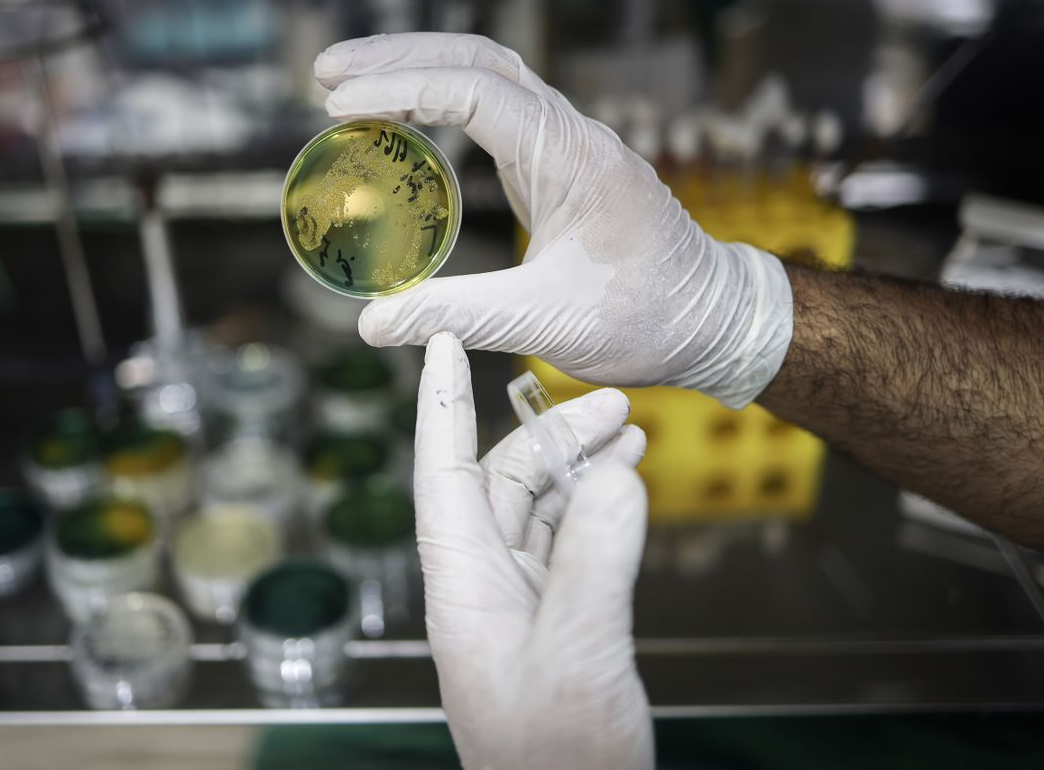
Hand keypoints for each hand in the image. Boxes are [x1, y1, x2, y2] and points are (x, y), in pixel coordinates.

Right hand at [315, 32, 791, 407]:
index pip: (475, 91)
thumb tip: (372, 324)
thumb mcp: (548, 321)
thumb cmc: (647, 317)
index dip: (400, 89)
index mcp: (572, 156)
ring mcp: (566, 146)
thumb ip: (459, 315)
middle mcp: (570, 135)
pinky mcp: (559, 167)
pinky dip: (442, 104)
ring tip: (349, 86)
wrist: (711, 318)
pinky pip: (495, 112)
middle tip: (324, 73)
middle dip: (399, 57)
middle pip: (478, 60)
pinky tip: (405, 123)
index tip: (337, 105)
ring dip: (419, 71)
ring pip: (488, 77)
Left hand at [413, 332, 652, 769]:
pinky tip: (624, 486)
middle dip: (551, 432)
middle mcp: (482, 583)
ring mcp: (517, 600)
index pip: (442, 471)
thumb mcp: (578, 655)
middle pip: (502, 479)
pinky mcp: (551, 617)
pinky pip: (565, 541)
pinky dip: (594, 506)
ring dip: (579, 465)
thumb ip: (595, 562)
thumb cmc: (556, 760)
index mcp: (463, 585)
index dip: (439, 403)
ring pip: (538, 507)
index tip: (440, 343)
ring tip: (630, 434)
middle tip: (614, 403)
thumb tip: (613, 477)